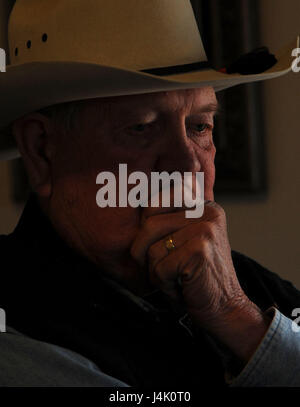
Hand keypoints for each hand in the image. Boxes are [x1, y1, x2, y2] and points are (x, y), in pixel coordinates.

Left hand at [131, 201, 271, 361]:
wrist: (225, 309)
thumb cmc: (197, 276)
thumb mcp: (184, 240)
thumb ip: (167, 220)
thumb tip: (134, 200)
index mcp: (202, 206)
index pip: (154, 204)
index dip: (146, 230)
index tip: (161, 248)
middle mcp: (206, 212)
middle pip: (149, 226)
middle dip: (146, 253)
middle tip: (165, 268)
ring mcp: (205, 230)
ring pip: (152, 249)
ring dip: (157, 271)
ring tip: (177, 277)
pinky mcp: (200, 251)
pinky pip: (159, 268)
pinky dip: (164, 284)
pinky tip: (182, 286)